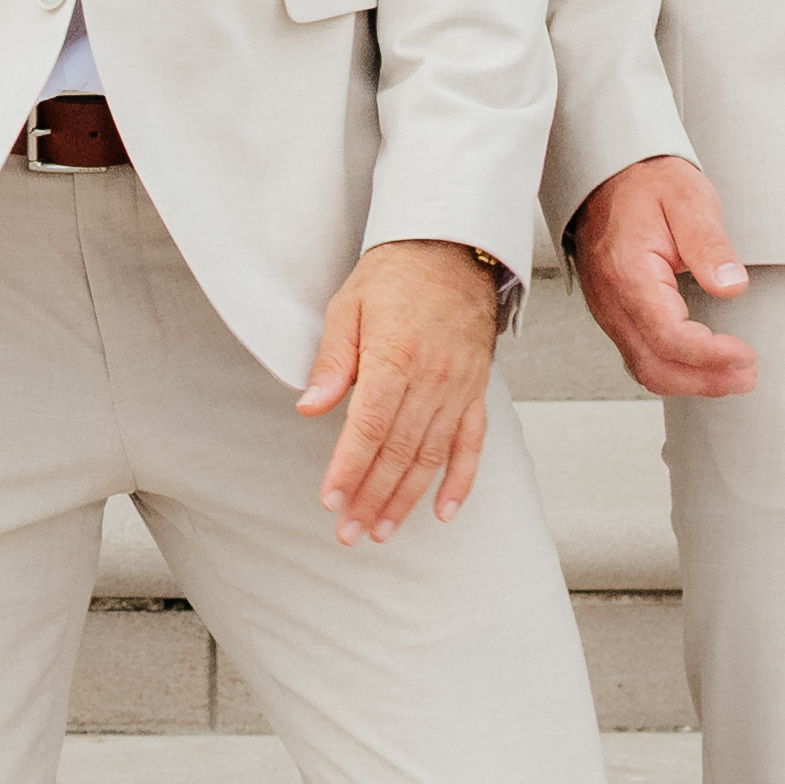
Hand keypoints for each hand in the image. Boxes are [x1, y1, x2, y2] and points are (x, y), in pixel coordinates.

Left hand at [296, 234, 511, 539]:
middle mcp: (431, 379)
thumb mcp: (347, 306)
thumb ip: (332, 361)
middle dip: (372, 498)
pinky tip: (444, 511)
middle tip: (350, 533)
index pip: (369, 426)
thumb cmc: (394, 276)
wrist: (452, 250)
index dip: (350, 468)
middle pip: (399, 452)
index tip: (332, 502)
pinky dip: (461, 481)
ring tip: (383, 530)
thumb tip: (309, 406)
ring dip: (407, 499)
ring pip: (432, 456)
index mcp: (394, 357)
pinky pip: (472, 444)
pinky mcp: (475, 391)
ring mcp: (458, 388)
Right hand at [571, 157, 755, 404]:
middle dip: (705, 381)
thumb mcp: (687, 199)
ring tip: (732, 377)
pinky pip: (638, 357)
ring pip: (644, 369)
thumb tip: (732, 286)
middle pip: (654, 366)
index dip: (710, 355)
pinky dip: (673, 371)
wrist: (607, 175)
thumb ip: (710, 245)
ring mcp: (609, 310)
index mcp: (630, 273)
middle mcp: (612, 299)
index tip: (745, 354)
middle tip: (747, 375)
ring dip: (691, 383)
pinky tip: (701, 367)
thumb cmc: (646, 184)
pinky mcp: (615, 314)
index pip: (669, 336)